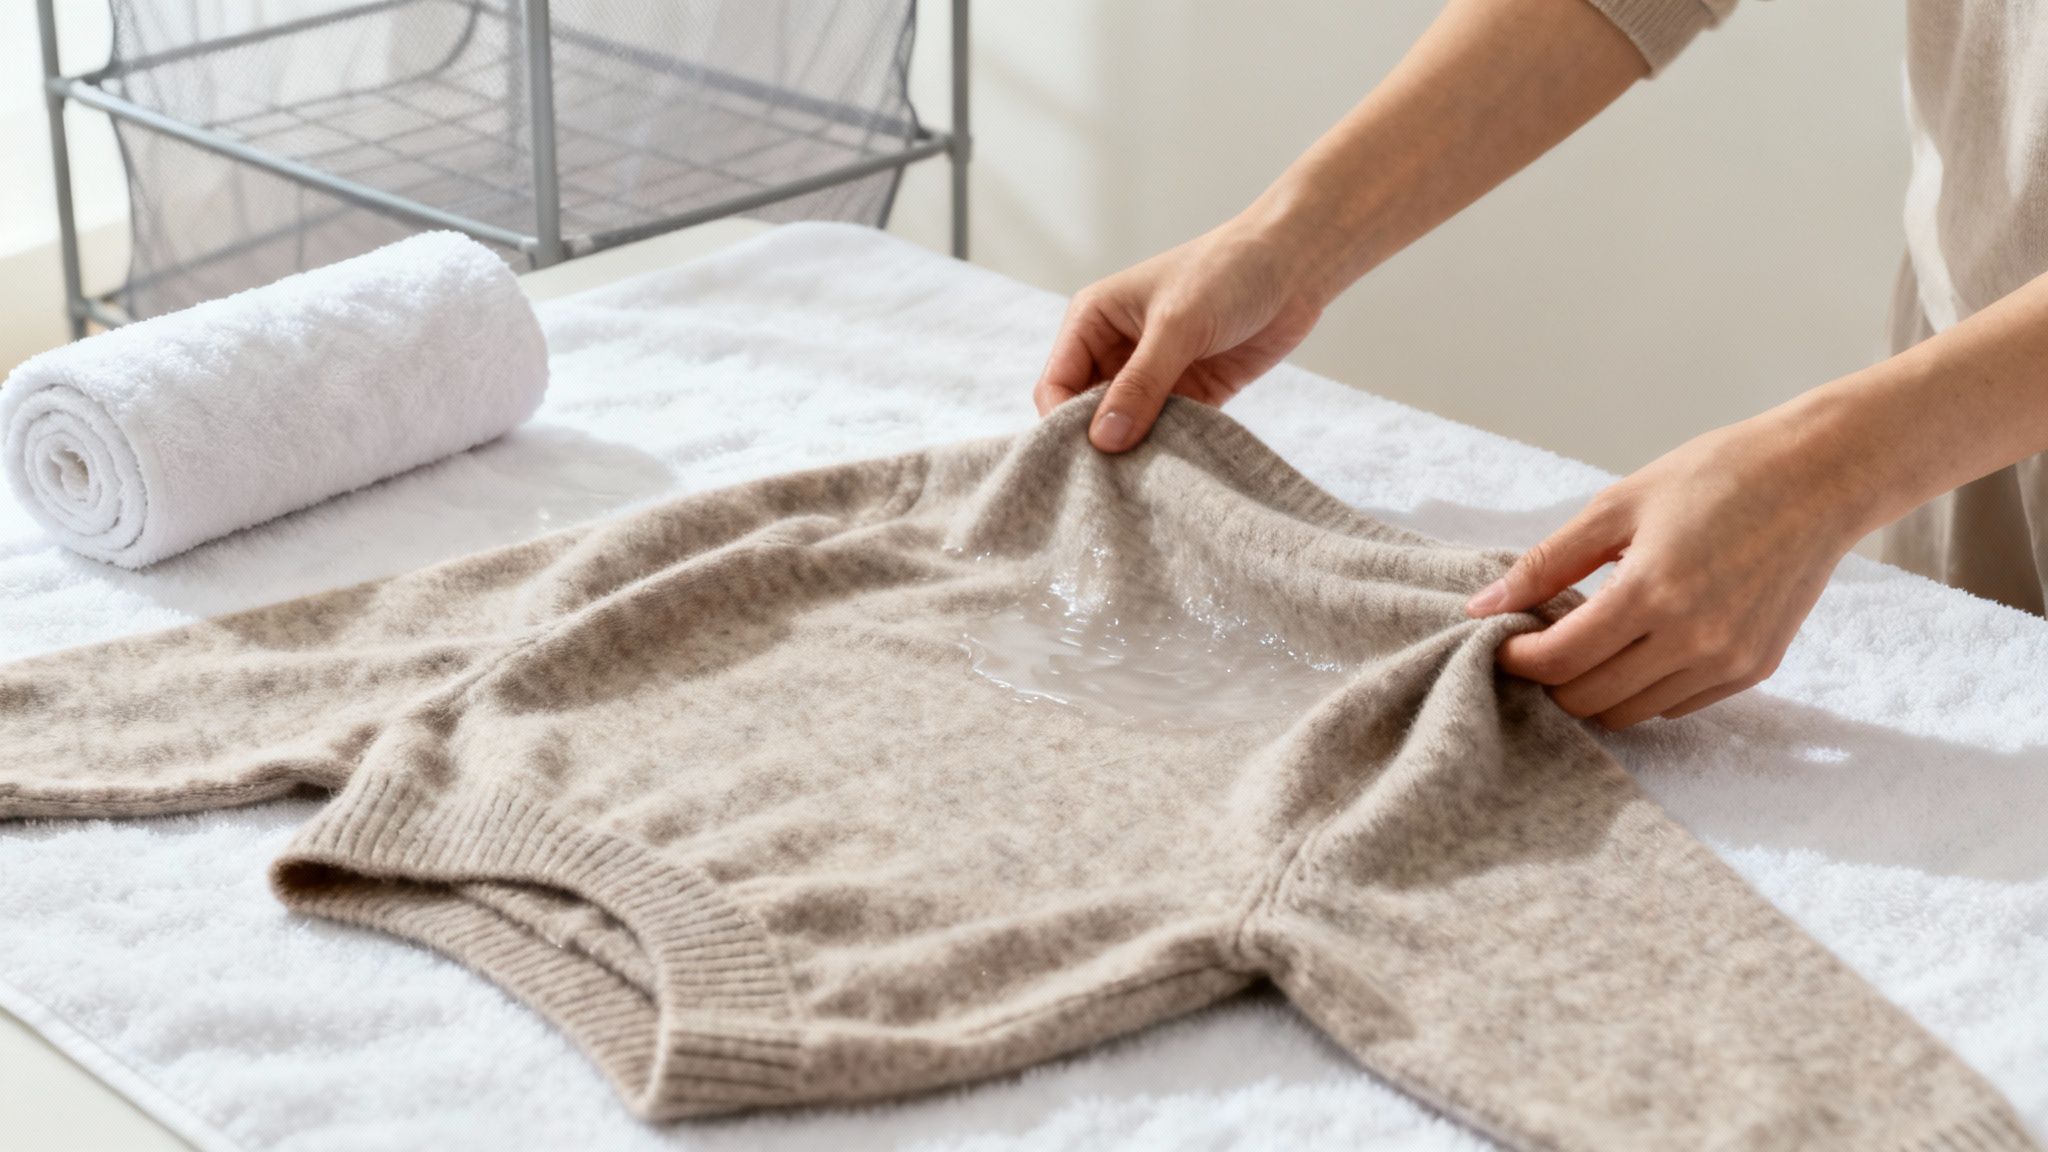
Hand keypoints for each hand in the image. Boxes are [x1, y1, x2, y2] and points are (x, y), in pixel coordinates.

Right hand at [1033, 214, 1327, 452]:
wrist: (1295, 264)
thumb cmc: (1227, 272)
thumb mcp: (1178, 325)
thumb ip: (1140, 384)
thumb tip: (1103, 440)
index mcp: (1093, 321)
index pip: (1056, 384)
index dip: (1065, 422)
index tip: (1091, 456)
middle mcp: (1115, 350)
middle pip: (1087, 413)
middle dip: (1100, 443)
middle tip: (1117, 479)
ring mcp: (1153, 375)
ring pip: (1127, 428)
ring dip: (1136, 451)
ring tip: (1149, 477)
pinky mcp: (1191, 394)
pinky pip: (1168, 433)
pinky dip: (1171, 449)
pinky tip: (1179, 468)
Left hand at [1465, 403, 1876, 728]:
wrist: (1821, 476)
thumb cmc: (1716, 476)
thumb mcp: (1618, 505)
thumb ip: (1546, 562)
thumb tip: (1482, 606)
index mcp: (1652, 592)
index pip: (1559, 660)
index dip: (1518, 659)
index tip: (1503, 641)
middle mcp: (1693, 639)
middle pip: (1589, 699)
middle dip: (1551, 679)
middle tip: (1542, 642)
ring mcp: (1728, 662)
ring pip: (1631, 713)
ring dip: (1596, 688)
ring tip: (1589, 641)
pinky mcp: (1754, 669)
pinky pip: (1676, 706)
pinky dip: (1644, 688)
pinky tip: (1639, 645)